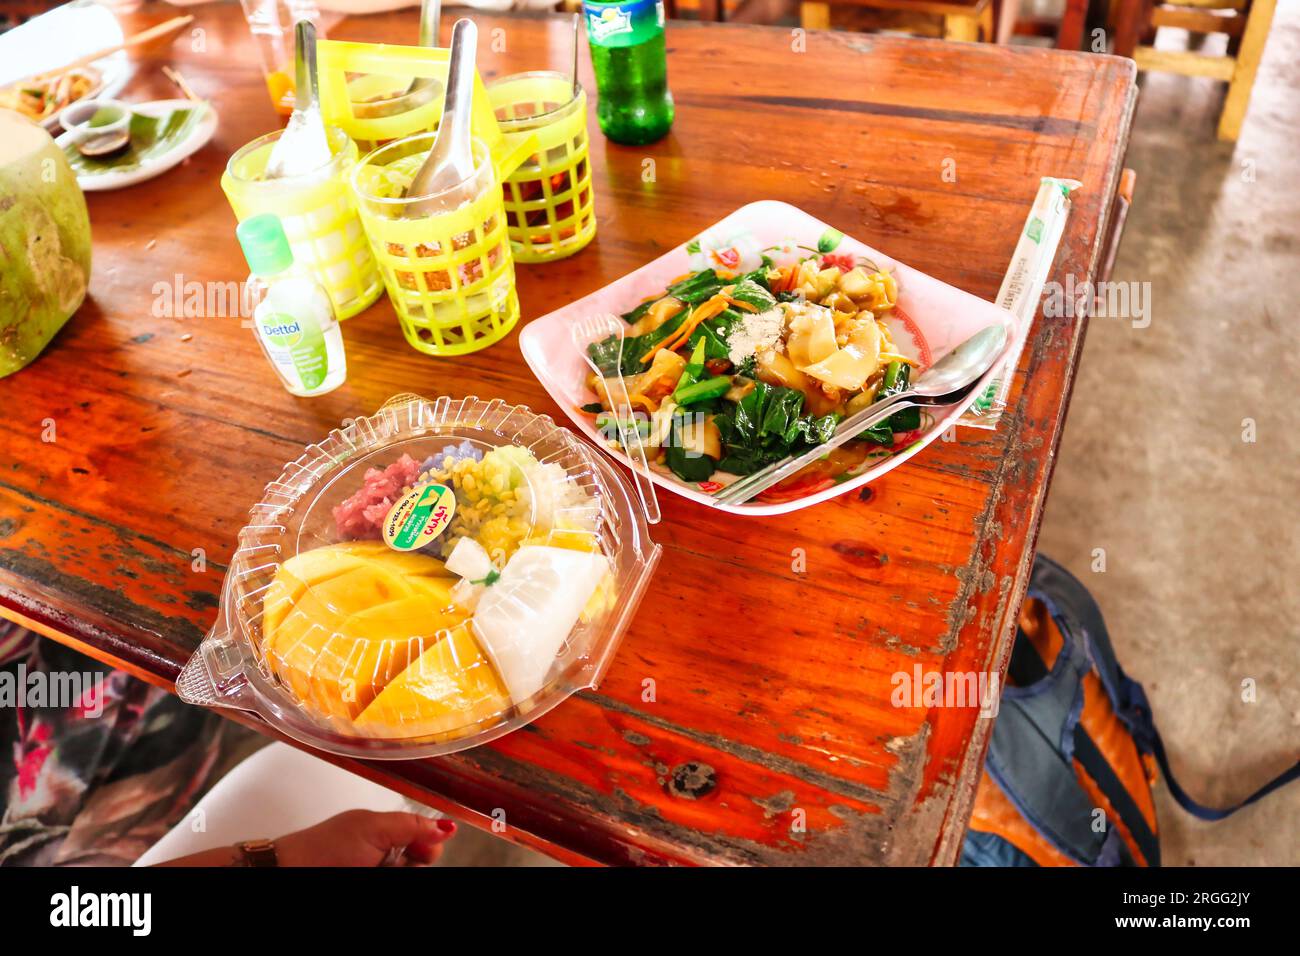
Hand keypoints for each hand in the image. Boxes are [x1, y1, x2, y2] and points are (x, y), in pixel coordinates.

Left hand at [274, 810, 455, 866]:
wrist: (292, 871)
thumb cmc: (324, 848)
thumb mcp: (373, 829)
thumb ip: (411, 825)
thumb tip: (445, 825)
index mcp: (388, 832)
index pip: (427, 838)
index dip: (430, 845)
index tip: (423, 850)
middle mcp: (386, 854)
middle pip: (422, 860)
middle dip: (412, 863)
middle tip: (388, 863)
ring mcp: (378, 869)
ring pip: (410, 872)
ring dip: (400, 870)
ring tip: (373, 869)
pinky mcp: (374, 880)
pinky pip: (400, 875)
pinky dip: (392, 872)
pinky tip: (376, 873)